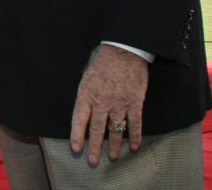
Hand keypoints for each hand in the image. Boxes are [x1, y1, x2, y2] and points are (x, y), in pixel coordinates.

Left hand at [70, 45, 148, 165]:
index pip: (79, 120)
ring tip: (112, 157)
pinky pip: (135, 123)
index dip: (76, 136)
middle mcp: (102, 102)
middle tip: (92, 161)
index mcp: (86, 94)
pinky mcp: (135, 102)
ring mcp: (119, 103)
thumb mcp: (86, 75)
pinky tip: (133, 147)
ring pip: (115, 129)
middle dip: (94, 147)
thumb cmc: (103, 60)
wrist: (124, 50)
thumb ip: (86, 93)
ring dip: (113, 145)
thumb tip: (85, 107)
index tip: (76, 149)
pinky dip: (134, 136)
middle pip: (97, 129)